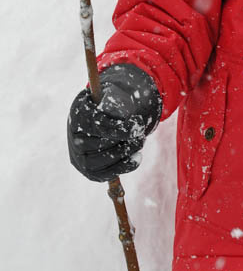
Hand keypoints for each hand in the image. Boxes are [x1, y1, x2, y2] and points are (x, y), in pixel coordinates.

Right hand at [67, 63, 161, 181]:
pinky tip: (136, 157)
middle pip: (103, 144)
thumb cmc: (106, 104)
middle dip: (127, 140)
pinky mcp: (88, 171)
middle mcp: (74, 138)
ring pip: (105, 160)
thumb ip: (114, 100)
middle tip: (141, 134)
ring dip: (127, 151)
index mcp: (79, 115)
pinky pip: (106, 174)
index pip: (101, 126)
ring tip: (139, 142)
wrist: (96, 119)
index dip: (122, 128)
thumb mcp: (110, 95)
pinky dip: (124, 166)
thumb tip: (120, 105)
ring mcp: (79, 157)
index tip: (138, 123)